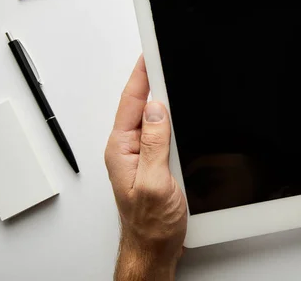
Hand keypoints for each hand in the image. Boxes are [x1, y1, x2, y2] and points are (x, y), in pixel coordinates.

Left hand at [105, 56, 186, 279]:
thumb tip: (158, 108)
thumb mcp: (154, 182)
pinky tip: (178, 112)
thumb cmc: (150, 223)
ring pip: (153, 118)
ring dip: (162, 99)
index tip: (150, 54)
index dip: (142, 76)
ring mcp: (140, 155)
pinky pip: (161, 132)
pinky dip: (170, 118)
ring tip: (171, 76)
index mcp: (122, 149)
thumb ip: (154, 143)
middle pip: (141, 105)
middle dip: (152, 80)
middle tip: (163, 57)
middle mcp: (128, 149)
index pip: (131, 103)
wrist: (154, 247)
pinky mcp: (154, 161)